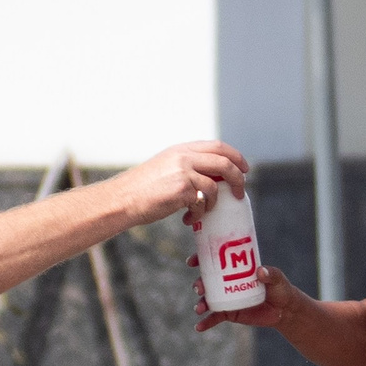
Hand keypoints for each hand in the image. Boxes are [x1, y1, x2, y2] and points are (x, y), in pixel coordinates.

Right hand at [118, 140, 247, 227]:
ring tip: (200, 213)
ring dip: (213, 203)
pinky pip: (203, 203)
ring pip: (215, 186)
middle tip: (239, 193)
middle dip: (238, 178)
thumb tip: (210, 177)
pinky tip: (188, 219)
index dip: (235, 156)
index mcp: (181, 149)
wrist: (122, 199)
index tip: (243, 169)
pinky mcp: (182, 189)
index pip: (217, 146)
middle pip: (224, 162)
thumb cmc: (141, 189)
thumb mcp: (165, 167)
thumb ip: (186, 166)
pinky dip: (199, 214)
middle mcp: (184, 157)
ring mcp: (183, 172)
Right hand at [191, 262, 296, 333]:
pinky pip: (214, 318)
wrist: (284, 310)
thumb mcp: (277, 279)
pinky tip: (199, 327)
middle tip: (198, 288)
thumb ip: (271, 274)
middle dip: (199, 283)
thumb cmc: (280, 289)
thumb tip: (261, 271)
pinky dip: (206, 322)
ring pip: (208, 299)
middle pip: (207, 281)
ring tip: (199, 308)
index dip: (201, 259)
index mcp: (235, 268)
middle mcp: (227, 282)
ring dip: (200, 303)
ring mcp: (227, 298)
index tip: (192, 262)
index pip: (215, 261)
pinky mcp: (230, 313)